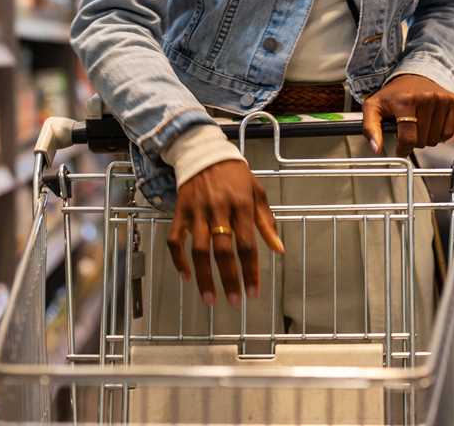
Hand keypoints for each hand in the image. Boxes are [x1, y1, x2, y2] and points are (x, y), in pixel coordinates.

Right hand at [167, 159, 283, 307]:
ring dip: (204, 277)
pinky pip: (175, 240)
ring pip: (198, 250)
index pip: (247, 244)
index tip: (253, 293)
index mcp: (241, 205)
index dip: (250, 271)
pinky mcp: (180, 211)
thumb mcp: (257, 192)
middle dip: (229, 279)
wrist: (204, 151)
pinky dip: (178, 260)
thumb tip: (278, 250)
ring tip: (210, 299)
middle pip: (222, 251)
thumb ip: (267, 222)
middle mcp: (219, 209)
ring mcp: (197, 211)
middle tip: (234, 302)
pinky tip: (186, 277)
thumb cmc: (235, 174)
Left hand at [363, 74, 453, 156]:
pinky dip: (441, 134)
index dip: (403, 149)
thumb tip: (376, 148)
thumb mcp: (373, 107)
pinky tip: (432, 125)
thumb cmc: (393, 94)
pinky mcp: (453, 100)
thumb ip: (370, 128)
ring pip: (436, 139)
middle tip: (409, 130)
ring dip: (427, 138)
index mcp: (404, 100)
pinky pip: (449, 132)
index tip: (400, 149)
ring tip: (420, 126)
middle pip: (422, 140)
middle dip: (414, 141)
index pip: (408, 138)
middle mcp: (425, 97)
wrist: (413, 75)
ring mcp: (441, 99)